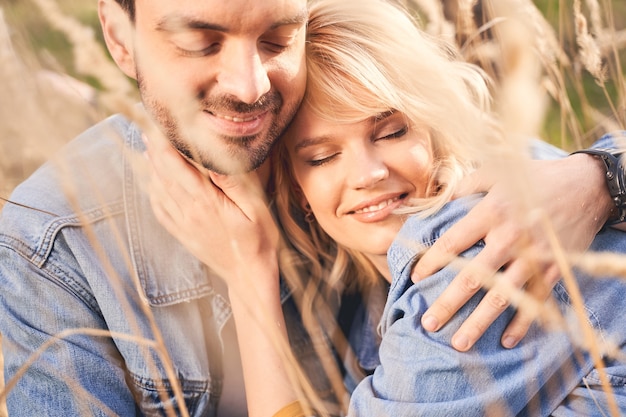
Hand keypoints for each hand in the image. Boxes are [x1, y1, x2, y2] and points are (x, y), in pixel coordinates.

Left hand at [144, 133, 278, 292]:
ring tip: (147, 148)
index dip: (165, 145)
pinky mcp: (182, 234)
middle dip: (154, 150)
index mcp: (206, 202)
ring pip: (158, 191)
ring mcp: (183, 224)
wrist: (249, 275)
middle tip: (147, 129)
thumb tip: (215, 160)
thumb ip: (234, 184)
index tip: (158, 127)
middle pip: (163, 175)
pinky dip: (152, 192)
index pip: (177, 167)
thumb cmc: (259, 240)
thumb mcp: (256, 209)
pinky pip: (159, 210)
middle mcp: (189, 212)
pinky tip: (153, 182)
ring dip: (151, 168)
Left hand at [412, 153, 612, 350]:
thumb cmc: (534, 178)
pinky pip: (534, 302)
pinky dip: (522, 324)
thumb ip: (465, 186)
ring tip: (459, 343)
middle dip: (448, 303)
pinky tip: (505, 341)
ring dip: (478, 323)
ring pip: (502, 297)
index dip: (431, 263)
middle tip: (428, 323)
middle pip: (472, 278)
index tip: (415, 279)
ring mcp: (533, 258)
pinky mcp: (553, 270)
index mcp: (490, 214)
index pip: (452, 243)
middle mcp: (509, 239)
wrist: (586, 187)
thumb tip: (440, 200)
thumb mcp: (496, 171)